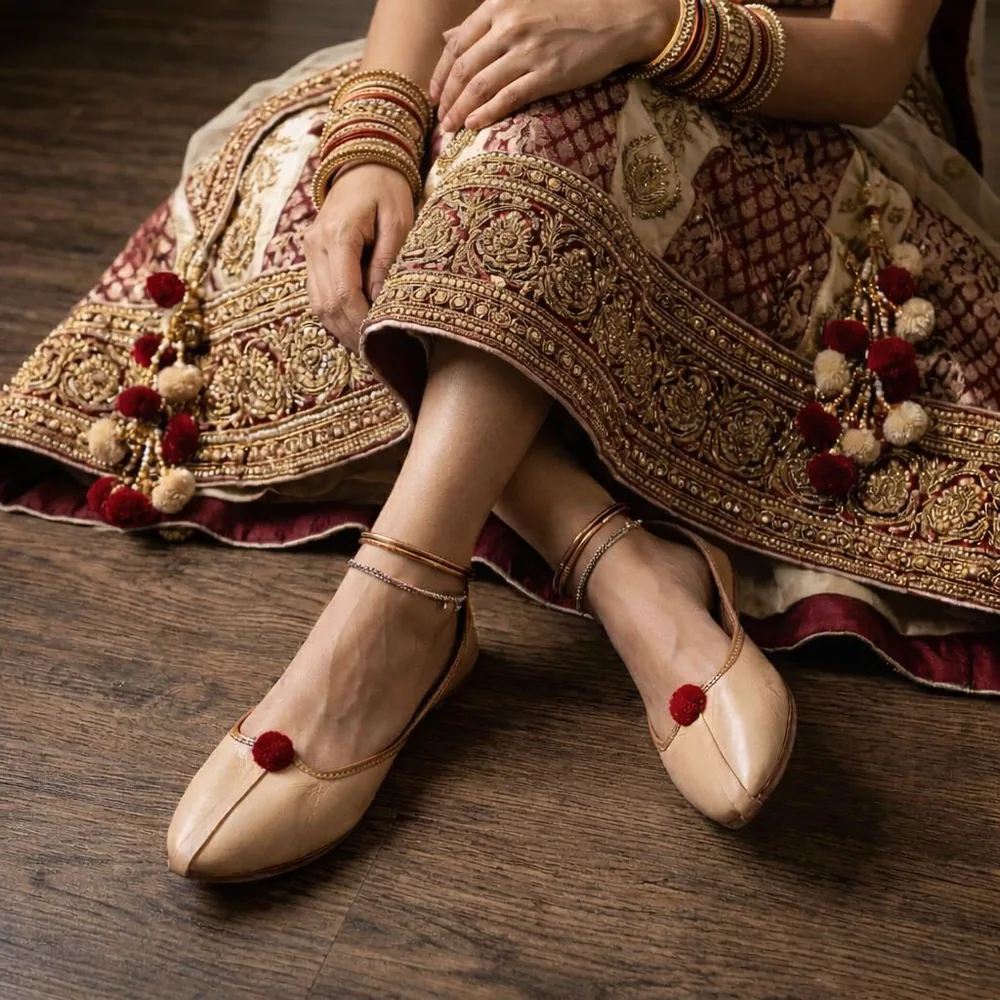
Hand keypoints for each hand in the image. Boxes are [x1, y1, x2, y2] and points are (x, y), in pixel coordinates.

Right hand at [305, 163, 413, 351]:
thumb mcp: (399, 221)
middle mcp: (316, 245)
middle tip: (375, 354)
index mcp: (338, 235)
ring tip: (365, 346)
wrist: (361, 163)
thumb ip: (387, 261)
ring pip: (317, 304)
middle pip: (326, 304)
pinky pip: (318, 295)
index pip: (343, 292)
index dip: (359, 322)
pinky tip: (354, 326)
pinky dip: (334, 314)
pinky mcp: (312, 256)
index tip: (378, 340)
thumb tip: (379, 302)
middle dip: (350, 332)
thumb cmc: (387, 190)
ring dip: (340, 328)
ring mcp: (309, 251)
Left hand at [430, 0, 674, 131]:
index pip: (458, 44)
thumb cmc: (570, 10)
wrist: (619, 17)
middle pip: (465, 67)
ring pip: (481, 85)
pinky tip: (474, 125)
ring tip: (450, 128)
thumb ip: (485, 21)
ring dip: (461, 109)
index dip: (441, 73)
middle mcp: (510, 25)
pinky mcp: (548, 74)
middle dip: (447, 97)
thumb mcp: (523, 5)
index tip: (434, 94)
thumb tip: (449, 38)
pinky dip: (487, 113)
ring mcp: (529, 50)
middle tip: (439, 118)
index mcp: (500, 4)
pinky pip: (508, 97)